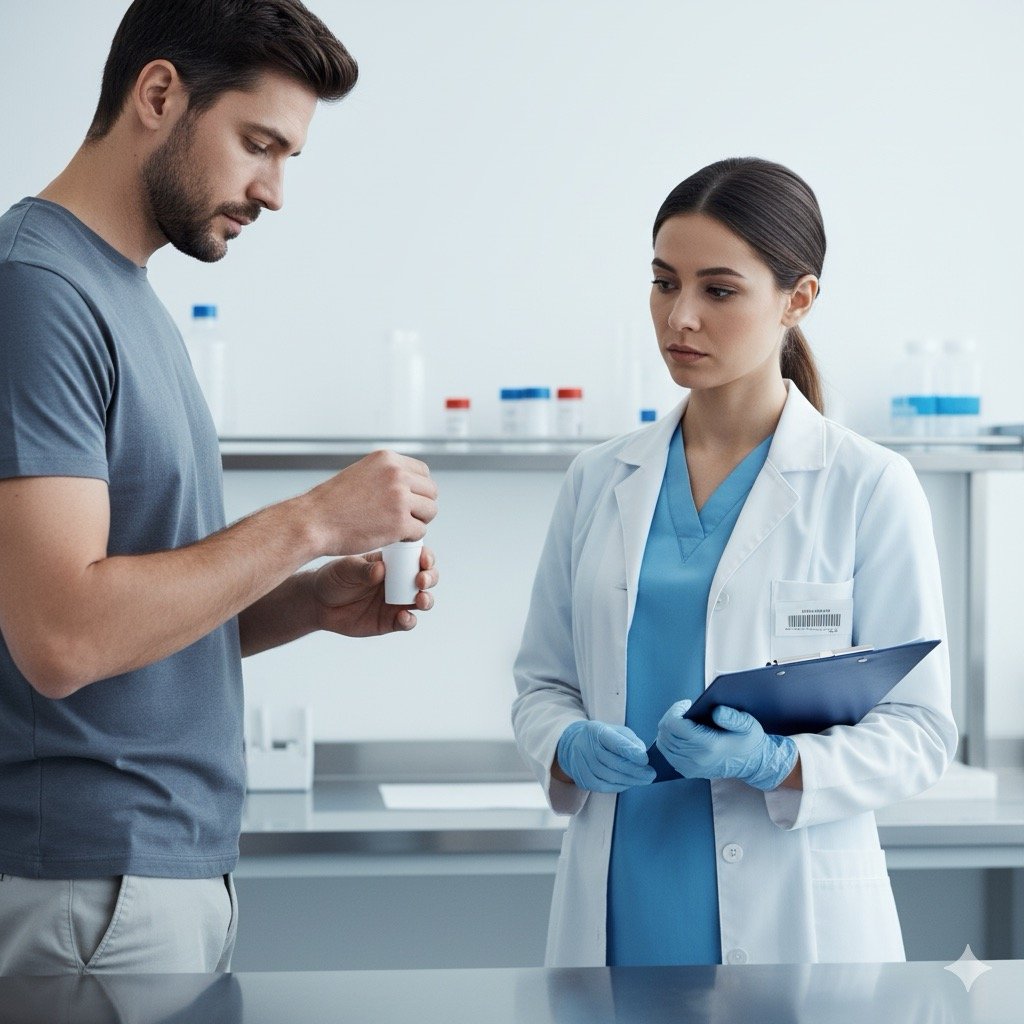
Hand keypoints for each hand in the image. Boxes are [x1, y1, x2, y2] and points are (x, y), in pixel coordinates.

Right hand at [303, 450, 438, 555]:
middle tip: (405, 516)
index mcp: (387, 459)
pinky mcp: (399, 523)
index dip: (418, 489)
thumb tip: (411, 482)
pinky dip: (410, 537)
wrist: (314, 522)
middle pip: (431, 491)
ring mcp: (399, 499)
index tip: (408, 500)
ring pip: (430, 511)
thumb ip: (386, 473)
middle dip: (421, 506)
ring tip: (399, 526)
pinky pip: (420, 531)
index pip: (423, 472)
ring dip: (418, 521)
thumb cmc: (333, 503)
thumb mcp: (362, 472)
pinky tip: (394, 537)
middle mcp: (396, 475)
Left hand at [311, 547, 437, 636]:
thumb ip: (364, 569)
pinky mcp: (390, 621)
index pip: (416, 557)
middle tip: (421, 580)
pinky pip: (407, 622)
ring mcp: (396, 601)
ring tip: (420, 600)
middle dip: (430, 578)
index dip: (426, 558)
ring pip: (423, 600)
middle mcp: (399, 581)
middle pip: (427, 577)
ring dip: (427, 600)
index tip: (424, 561)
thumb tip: (381, 569)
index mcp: (392, 562)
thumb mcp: (345, 569)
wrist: (318, 604)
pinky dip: (409, 621)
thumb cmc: (333, 579)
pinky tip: (403, 617)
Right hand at [556, 720, 655, 792]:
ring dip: (629, 780)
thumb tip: (642, 754)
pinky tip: (629, 783)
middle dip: (635, 770)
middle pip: (613, 762)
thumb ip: (630, 741)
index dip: (631, 752)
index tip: (646, 760)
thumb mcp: (616, 731)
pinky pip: (603, 787)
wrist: (575, 745)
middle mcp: (586, 746)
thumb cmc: (602, 738)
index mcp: (596, 730)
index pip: (614, 742)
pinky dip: (619, 786)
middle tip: (650, 775)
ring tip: (643, 780)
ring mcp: (581, 764)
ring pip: (609, 776)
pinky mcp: (582, 778)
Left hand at [656, 702, 797, 791]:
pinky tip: (680, 732)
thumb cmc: (749, 742)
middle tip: (683, 710)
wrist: (752, 765)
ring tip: (681, 719)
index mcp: (708, 745)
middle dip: (670, 716)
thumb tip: (715, 711)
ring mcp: (689, 767)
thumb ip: (732, 717)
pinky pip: (667, 753)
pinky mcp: (687, 771)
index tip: (686, 704)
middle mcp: (695, 759)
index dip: (675, 710)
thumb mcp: (748, 725)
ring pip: (663, 743)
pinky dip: (669, 740)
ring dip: (667, 728)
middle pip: (665, 733)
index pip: (674, 725)